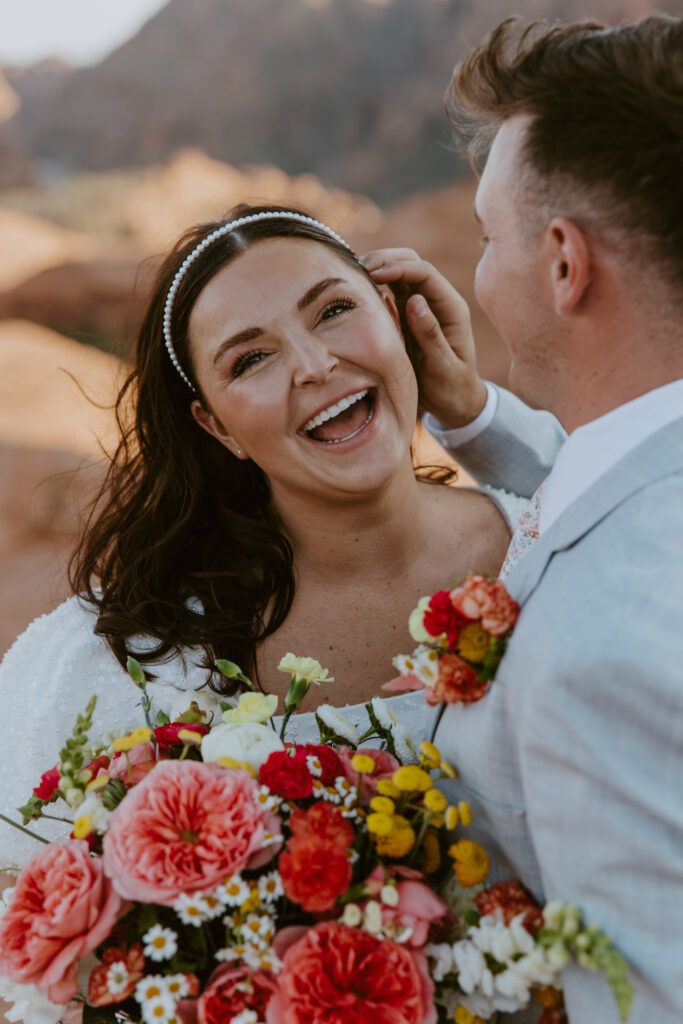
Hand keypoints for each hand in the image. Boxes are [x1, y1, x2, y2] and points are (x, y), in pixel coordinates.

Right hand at [361, 248, 487, 428]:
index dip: (398, 267)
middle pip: (411, 263)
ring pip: (398, 273)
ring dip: (376, 269)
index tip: (372, 274)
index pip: (425, 273)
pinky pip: (388, 292)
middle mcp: (436, 301)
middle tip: (356, 268)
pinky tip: (355, 290)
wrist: (454, 404)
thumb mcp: (444, 367)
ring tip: (351, 275)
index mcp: (451, 308)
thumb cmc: (452, 388)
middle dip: (385, 259)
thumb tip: (415, 300)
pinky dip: (372, 286)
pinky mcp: (405, 315)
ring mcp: (420, 306)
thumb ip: (431, 335)